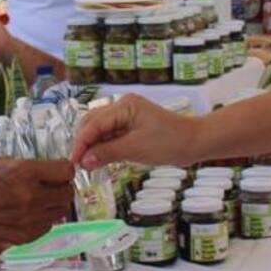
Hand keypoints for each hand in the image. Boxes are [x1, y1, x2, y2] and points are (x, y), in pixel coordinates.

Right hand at [0, 157, 74, 254]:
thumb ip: (30, 166)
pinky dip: (44, 219)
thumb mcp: (2, 164)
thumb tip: (50, 168)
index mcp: (26, 173)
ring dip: (54, 204)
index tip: (58, 170)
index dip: (64, 169)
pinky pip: (49, 225)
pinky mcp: (28, 235)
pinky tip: (29, 213)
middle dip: (62, 187)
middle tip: (51, 186)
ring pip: (61, 210)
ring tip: (39, 200)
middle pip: (68, 193)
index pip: (66, 171)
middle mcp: (32, 196)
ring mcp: (31, 218)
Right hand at [71, 94, 199, 168]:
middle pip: (93, 123)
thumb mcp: (135, 149)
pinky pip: (111, 134)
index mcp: (123, 105)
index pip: (94, 124)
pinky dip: (104, 146)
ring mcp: (127, 114)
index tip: (74, 161)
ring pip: (100, 129)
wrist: (196, 142)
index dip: (81, 143)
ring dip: (93, 145)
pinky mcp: (131, 125)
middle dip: (84, 142)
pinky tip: (99, 159)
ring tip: (87, 164)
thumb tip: (84, 162)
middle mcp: (122, 106)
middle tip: (79, 164)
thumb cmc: (169, 143)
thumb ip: (107, 153)